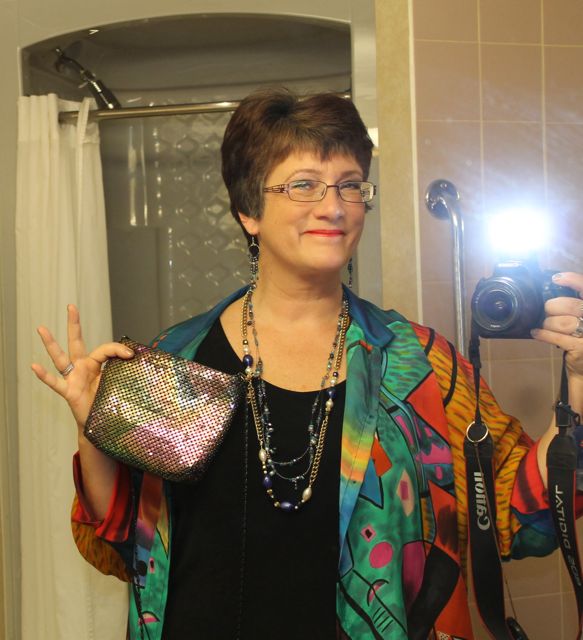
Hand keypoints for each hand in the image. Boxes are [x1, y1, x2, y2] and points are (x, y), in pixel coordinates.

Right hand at [31, 304, 133, 429]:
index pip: (105, 349)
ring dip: (51, 344)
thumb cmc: (109, 402)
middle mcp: (82, 368)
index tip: (131, 355)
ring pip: (60, 358)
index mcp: (95, 364)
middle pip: (76, 342)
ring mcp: (73, 378)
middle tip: (71, 306)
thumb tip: (145, 361)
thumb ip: (129, 372)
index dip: (118, 350)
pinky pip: (55, 383)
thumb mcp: (121, 384)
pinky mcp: (69, 392)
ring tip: (41, 328)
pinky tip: (34, 366)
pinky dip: (45, 375)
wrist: (101, 424)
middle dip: (74, 324)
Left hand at [531, 272, 582, 379]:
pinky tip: (536, 333)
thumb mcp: (581, 318)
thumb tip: (554, 288)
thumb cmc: (581, 338)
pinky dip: (543, 334)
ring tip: (545, 325)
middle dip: (553, 306)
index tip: (557, 278)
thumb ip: (573, 306)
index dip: (573, 280)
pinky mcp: (581, 348)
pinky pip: (557, 337)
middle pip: (572, 305)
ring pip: (563, 322)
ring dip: (549, 323)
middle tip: (547, 310)